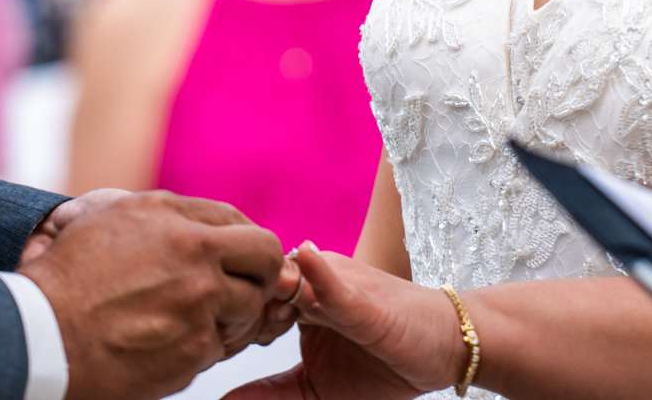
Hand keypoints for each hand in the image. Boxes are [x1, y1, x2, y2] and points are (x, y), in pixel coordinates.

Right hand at [18, 190, 296, 399]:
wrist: (41, 333)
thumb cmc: (65, 277)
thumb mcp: (110, 219)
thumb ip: (162, 216)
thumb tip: (197, 223)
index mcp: (172, 216)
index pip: (239, 221)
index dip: (246, 243)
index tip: (242, 259)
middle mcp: (194, 254)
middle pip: (264, 259)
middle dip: (260, 274)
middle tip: (244, 289)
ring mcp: (199, 304)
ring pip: (249, 309)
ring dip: (233, 317)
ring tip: (198, 322)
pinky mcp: (194, 350)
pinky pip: (221, 348)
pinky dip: (204, 348)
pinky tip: (174, 345)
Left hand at [223, 246, 464, 399]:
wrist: (446, 348)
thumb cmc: (384, 365)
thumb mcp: (317, 389)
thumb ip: (272, 393)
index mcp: (299, 299)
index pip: (245, 298)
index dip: (223, 319)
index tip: (205, 341)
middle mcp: (313, 281)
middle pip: (255, 284)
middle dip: (233, 308)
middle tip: (214, 335)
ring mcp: (338, 284)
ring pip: (287, 280)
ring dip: (262, 293)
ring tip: (242, 321)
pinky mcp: (365, 299)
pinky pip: (335, 285)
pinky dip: (318, 277)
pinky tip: (304, 264)